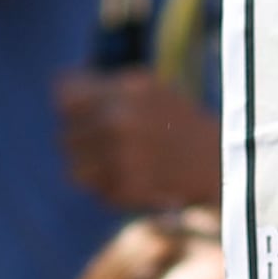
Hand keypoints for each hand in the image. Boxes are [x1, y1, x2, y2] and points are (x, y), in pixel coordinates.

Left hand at [53, 66, 222, 211]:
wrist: (219, 161)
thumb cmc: (176, 121)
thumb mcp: (147, 88)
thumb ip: (104, 86)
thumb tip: (59, 86)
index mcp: (125, 90)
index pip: (64, 99)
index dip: (69, 109)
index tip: (80, 116)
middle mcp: (121, 121)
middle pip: (66, 137)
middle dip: (81, 142)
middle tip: (106, 147)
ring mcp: (124, 157)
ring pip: (74, 170)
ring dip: (89, 170)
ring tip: (113, 166)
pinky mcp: (130, 189)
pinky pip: (96, 192)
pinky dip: (109, 188)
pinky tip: (131, 179)